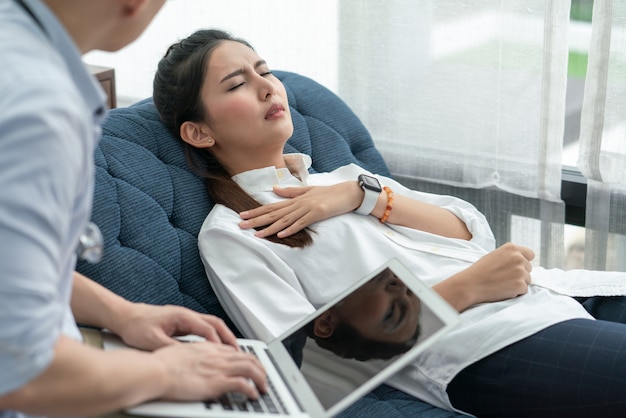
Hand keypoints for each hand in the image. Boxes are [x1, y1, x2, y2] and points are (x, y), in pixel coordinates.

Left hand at [116, 303, 237, 350]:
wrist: (124, 316)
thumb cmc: (136, 326)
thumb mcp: (153, 341)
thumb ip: (172, 348)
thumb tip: (188, 356)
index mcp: (182, 316)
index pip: (207, 328)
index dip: (217, 342)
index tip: (224, 354)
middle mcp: (186, 315)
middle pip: (216, 323)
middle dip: (228, 337)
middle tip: (238, 350)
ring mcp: (185, 318)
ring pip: (211, 324)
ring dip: (222, 336)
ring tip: (230, 350)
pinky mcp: (181, 323)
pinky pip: (203, 328)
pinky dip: (212, 337)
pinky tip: (214, 347)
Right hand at [155, 341, 266, 400]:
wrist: (156, 371)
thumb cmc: (160, 365)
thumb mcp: (179, 353)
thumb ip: (191, 356)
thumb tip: (193, 363)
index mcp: (207, 347)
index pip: (233, 350)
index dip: (244, 357)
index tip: (248, 364)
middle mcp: (216, 356)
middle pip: (247, 356)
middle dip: (258, 366)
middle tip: (262, 375)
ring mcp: (218, 368)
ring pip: (250, 368)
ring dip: (260, 377)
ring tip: (263, 386)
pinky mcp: (217, 382)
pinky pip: (243, 384)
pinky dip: (252, 390)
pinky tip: (253, 395)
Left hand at [238, 182, 361, 237]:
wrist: (349, 192)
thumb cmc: (330, 193)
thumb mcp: (309, 190)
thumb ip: (291, 191)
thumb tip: (274, 190)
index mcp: (295, 199)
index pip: (272, 206)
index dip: (256, 211)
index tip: (242, 215)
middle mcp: (298, 203)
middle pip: (274, 213)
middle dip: (256, 220)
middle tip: (240, 225)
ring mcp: (307, 208)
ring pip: (284, 220)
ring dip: (269, 228)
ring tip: (256, 234)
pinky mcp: (317, 214)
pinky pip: (301, 223)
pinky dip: (290, 229)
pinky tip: (280, 234)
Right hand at [434, 243, 534, 311]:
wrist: (471, 284)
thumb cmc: (480, 270)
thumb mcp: (495, 255)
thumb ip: (510, 256)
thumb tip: (524, 262)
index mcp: (512, 248)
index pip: (530, 254)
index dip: (523, 261)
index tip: (515, 267)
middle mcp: (518, 258)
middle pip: (528, 268)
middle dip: (519, 273)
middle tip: (503, 277)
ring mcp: (521, 271)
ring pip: (527, 280)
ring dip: (517, 283)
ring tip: (502, 283)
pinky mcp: (520, 285)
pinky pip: (524, 290)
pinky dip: (516, 292)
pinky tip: (503, 289)